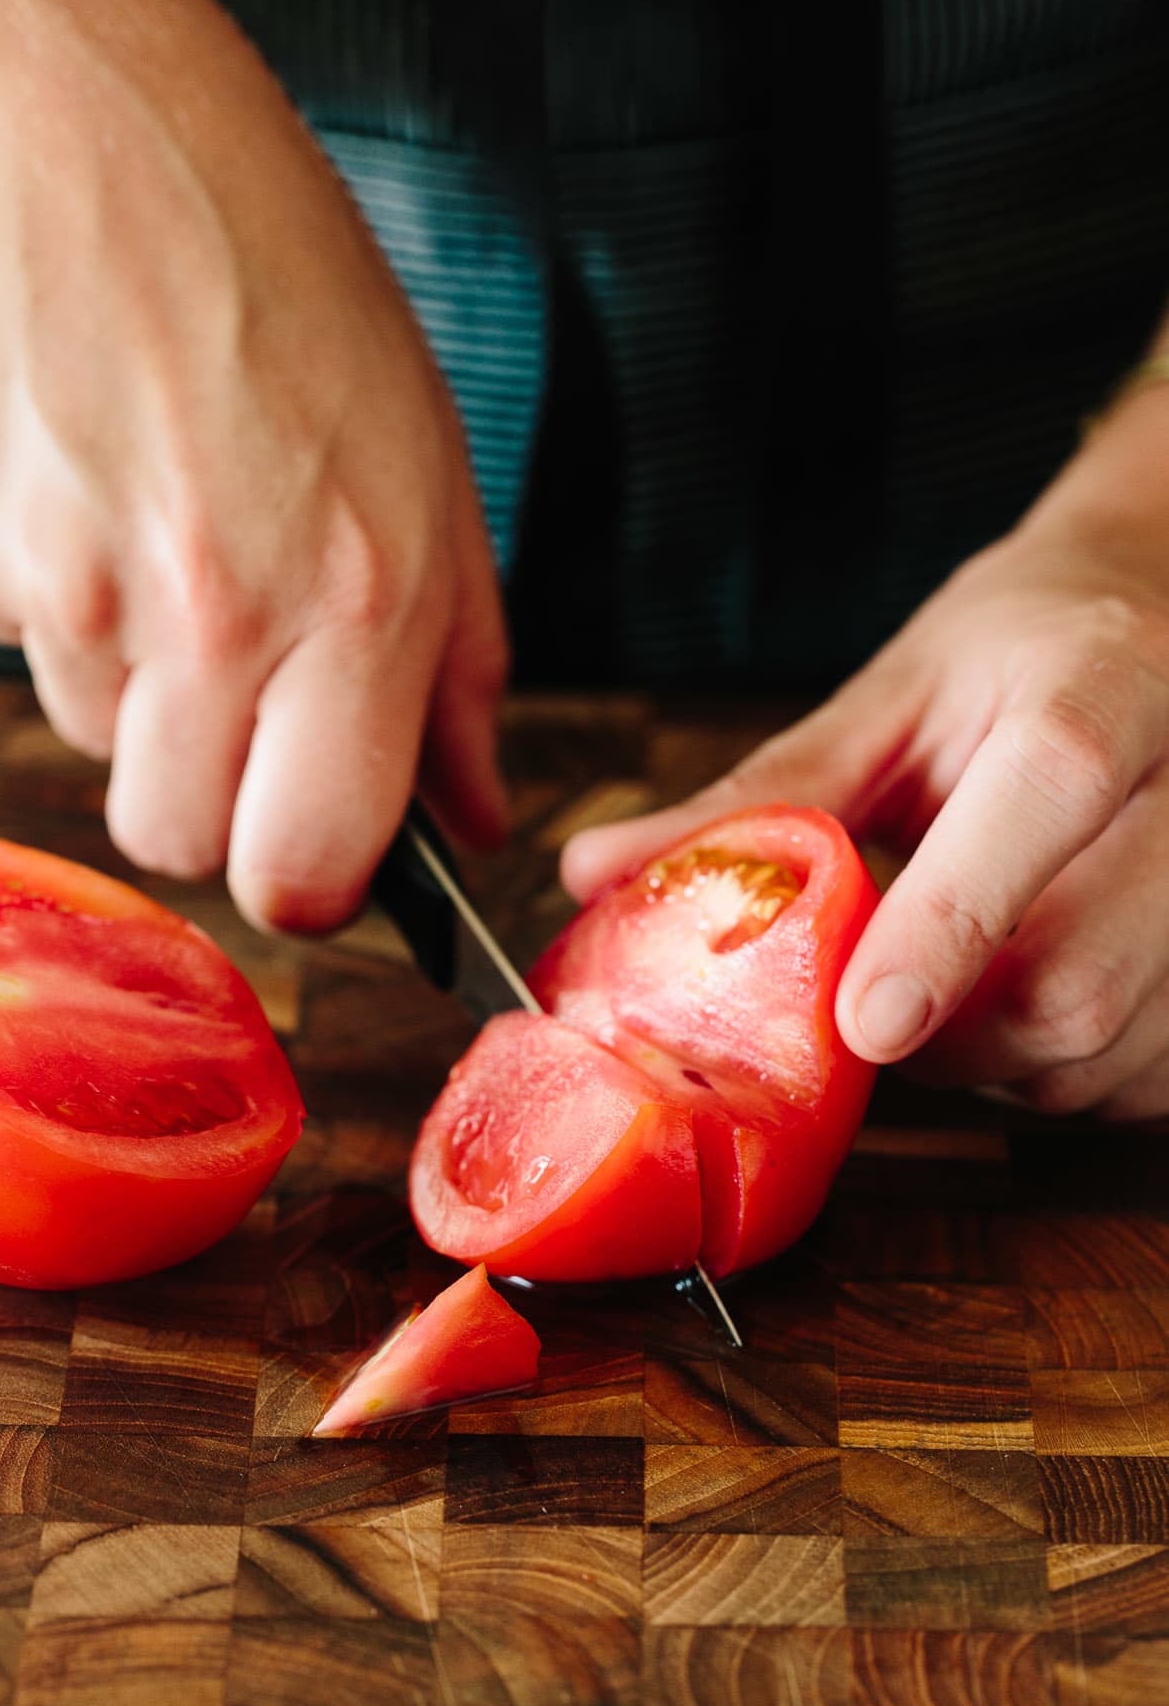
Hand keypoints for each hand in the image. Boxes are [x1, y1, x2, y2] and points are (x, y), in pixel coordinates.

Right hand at [0, 0, 507, 930]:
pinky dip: (58, 603)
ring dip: (134, 684)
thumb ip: (456, 674)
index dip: (308, 886)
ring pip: (96, 749)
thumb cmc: (286, 296)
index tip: (307, 845)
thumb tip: (469, 823)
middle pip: (177, 844)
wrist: (84, 141)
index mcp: (357, 596)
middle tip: (232, 676)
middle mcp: (211, 609)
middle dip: (210, 798)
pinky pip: (20, 655)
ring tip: (163, 527)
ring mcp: (69, 586)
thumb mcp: (427, 470)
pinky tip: (89, 487)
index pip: (307, 874)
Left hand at [563, 382, 1168, 1117]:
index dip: (952, 922)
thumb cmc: (1019, 653)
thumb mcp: (890, 696)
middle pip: (1069, 980)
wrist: (1157, 622)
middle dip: (933, 1031)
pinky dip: (1054, 1077)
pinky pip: (1133, 1083)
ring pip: (1097, 1053)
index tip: (863, 1020)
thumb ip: (761, 797)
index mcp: (1097, 689)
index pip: (1047, 794)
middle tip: (865, 993)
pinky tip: (1020, 1003)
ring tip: (952, 975)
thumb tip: (593, 870)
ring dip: (988, 1062)